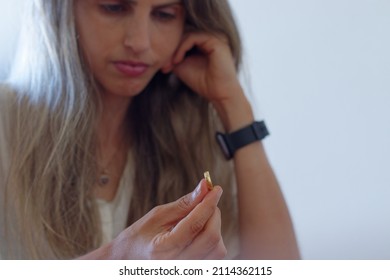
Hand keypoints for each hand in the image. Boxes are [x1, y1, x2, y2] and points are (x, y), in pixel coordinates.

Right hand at [81, 180, 225, 258]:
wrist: (128, 261)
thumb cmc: (140, 237)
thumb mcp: (157, 216)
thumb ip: (184, 204)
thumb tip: (204, 187)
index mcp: (164, 249)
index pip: (195, 224)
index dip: (208, 203)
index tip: (215, 189)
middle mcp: (179, 264)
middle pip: (211, 237)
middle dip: (213, 214)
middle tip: (206, 202)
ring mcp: (188, 271)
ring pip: (218, 248)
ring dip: (215, 227)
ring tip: (199, 219)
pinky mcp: (196, 271)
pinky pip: (216, 257)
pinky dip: (213, 240)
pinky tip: (200, 232)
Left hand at [162, 33, 253, 130]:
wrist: (219, 94)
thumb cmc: (203, 82)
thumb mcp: (182, 66)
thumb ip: (173, 55)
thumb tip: (160, 49)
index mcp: (204, 42)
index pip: (183, 38)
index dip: (171, 50)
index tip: (164, 67)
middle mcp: (210, 36)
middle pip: (184, 34)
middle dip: (171, 49)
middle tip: (164, 65)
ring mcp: (214, 37)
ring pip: (186, 34)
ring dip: (175, 49)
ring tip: (171, 63)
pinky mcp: (215, 40)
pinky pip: (193, 37)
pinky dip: (182, 48)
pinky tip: (178, 60)